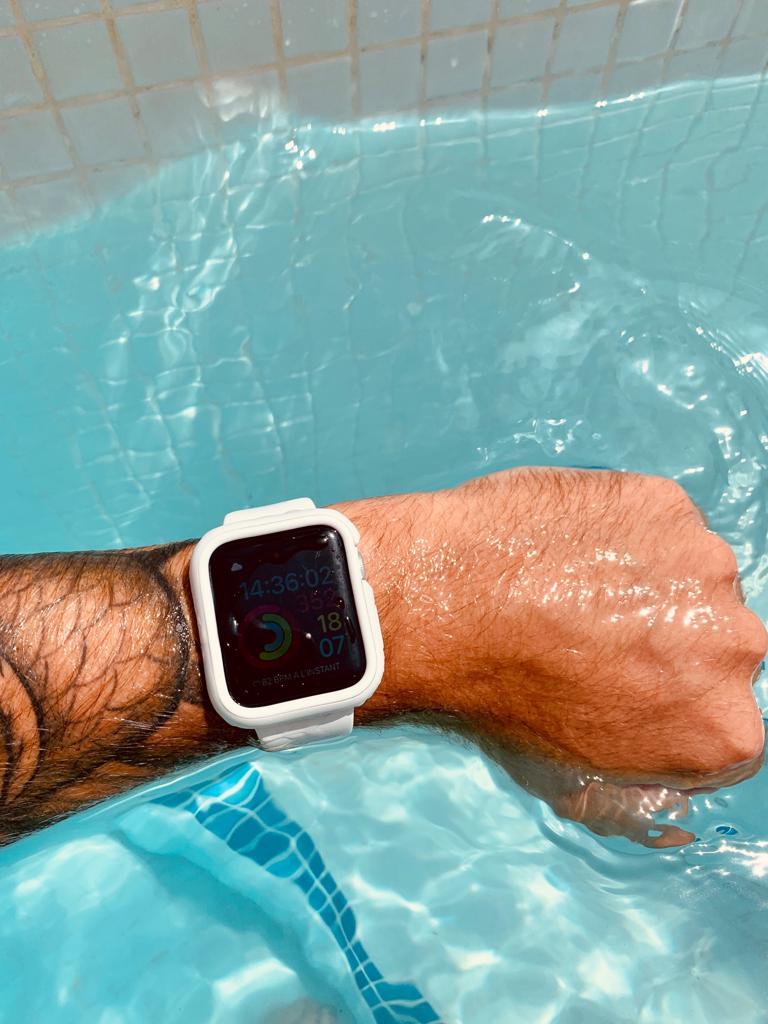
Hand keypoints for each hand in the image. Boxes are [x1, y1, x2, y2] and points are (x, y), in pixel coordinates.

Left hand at [349, 468, 766, 784]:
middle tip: (591, 632)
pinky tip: (563, 546)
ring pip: (687, 576)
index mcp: (725, 730)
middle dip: (664, 640)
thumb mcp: (566, 777)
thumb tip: (657, 804)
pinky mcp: (668, 505)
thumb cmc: (500, 699)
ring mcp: (707, 566)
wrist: (449, 607)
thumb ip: (629, 786)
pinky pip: (654, 522)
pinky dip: (619, 530)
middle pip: (713, 644)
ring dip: (645, 581)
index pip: (720, 723)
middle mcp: (737, 647)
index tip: (623, 687)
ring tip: (570, 586)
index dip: (667, 704)